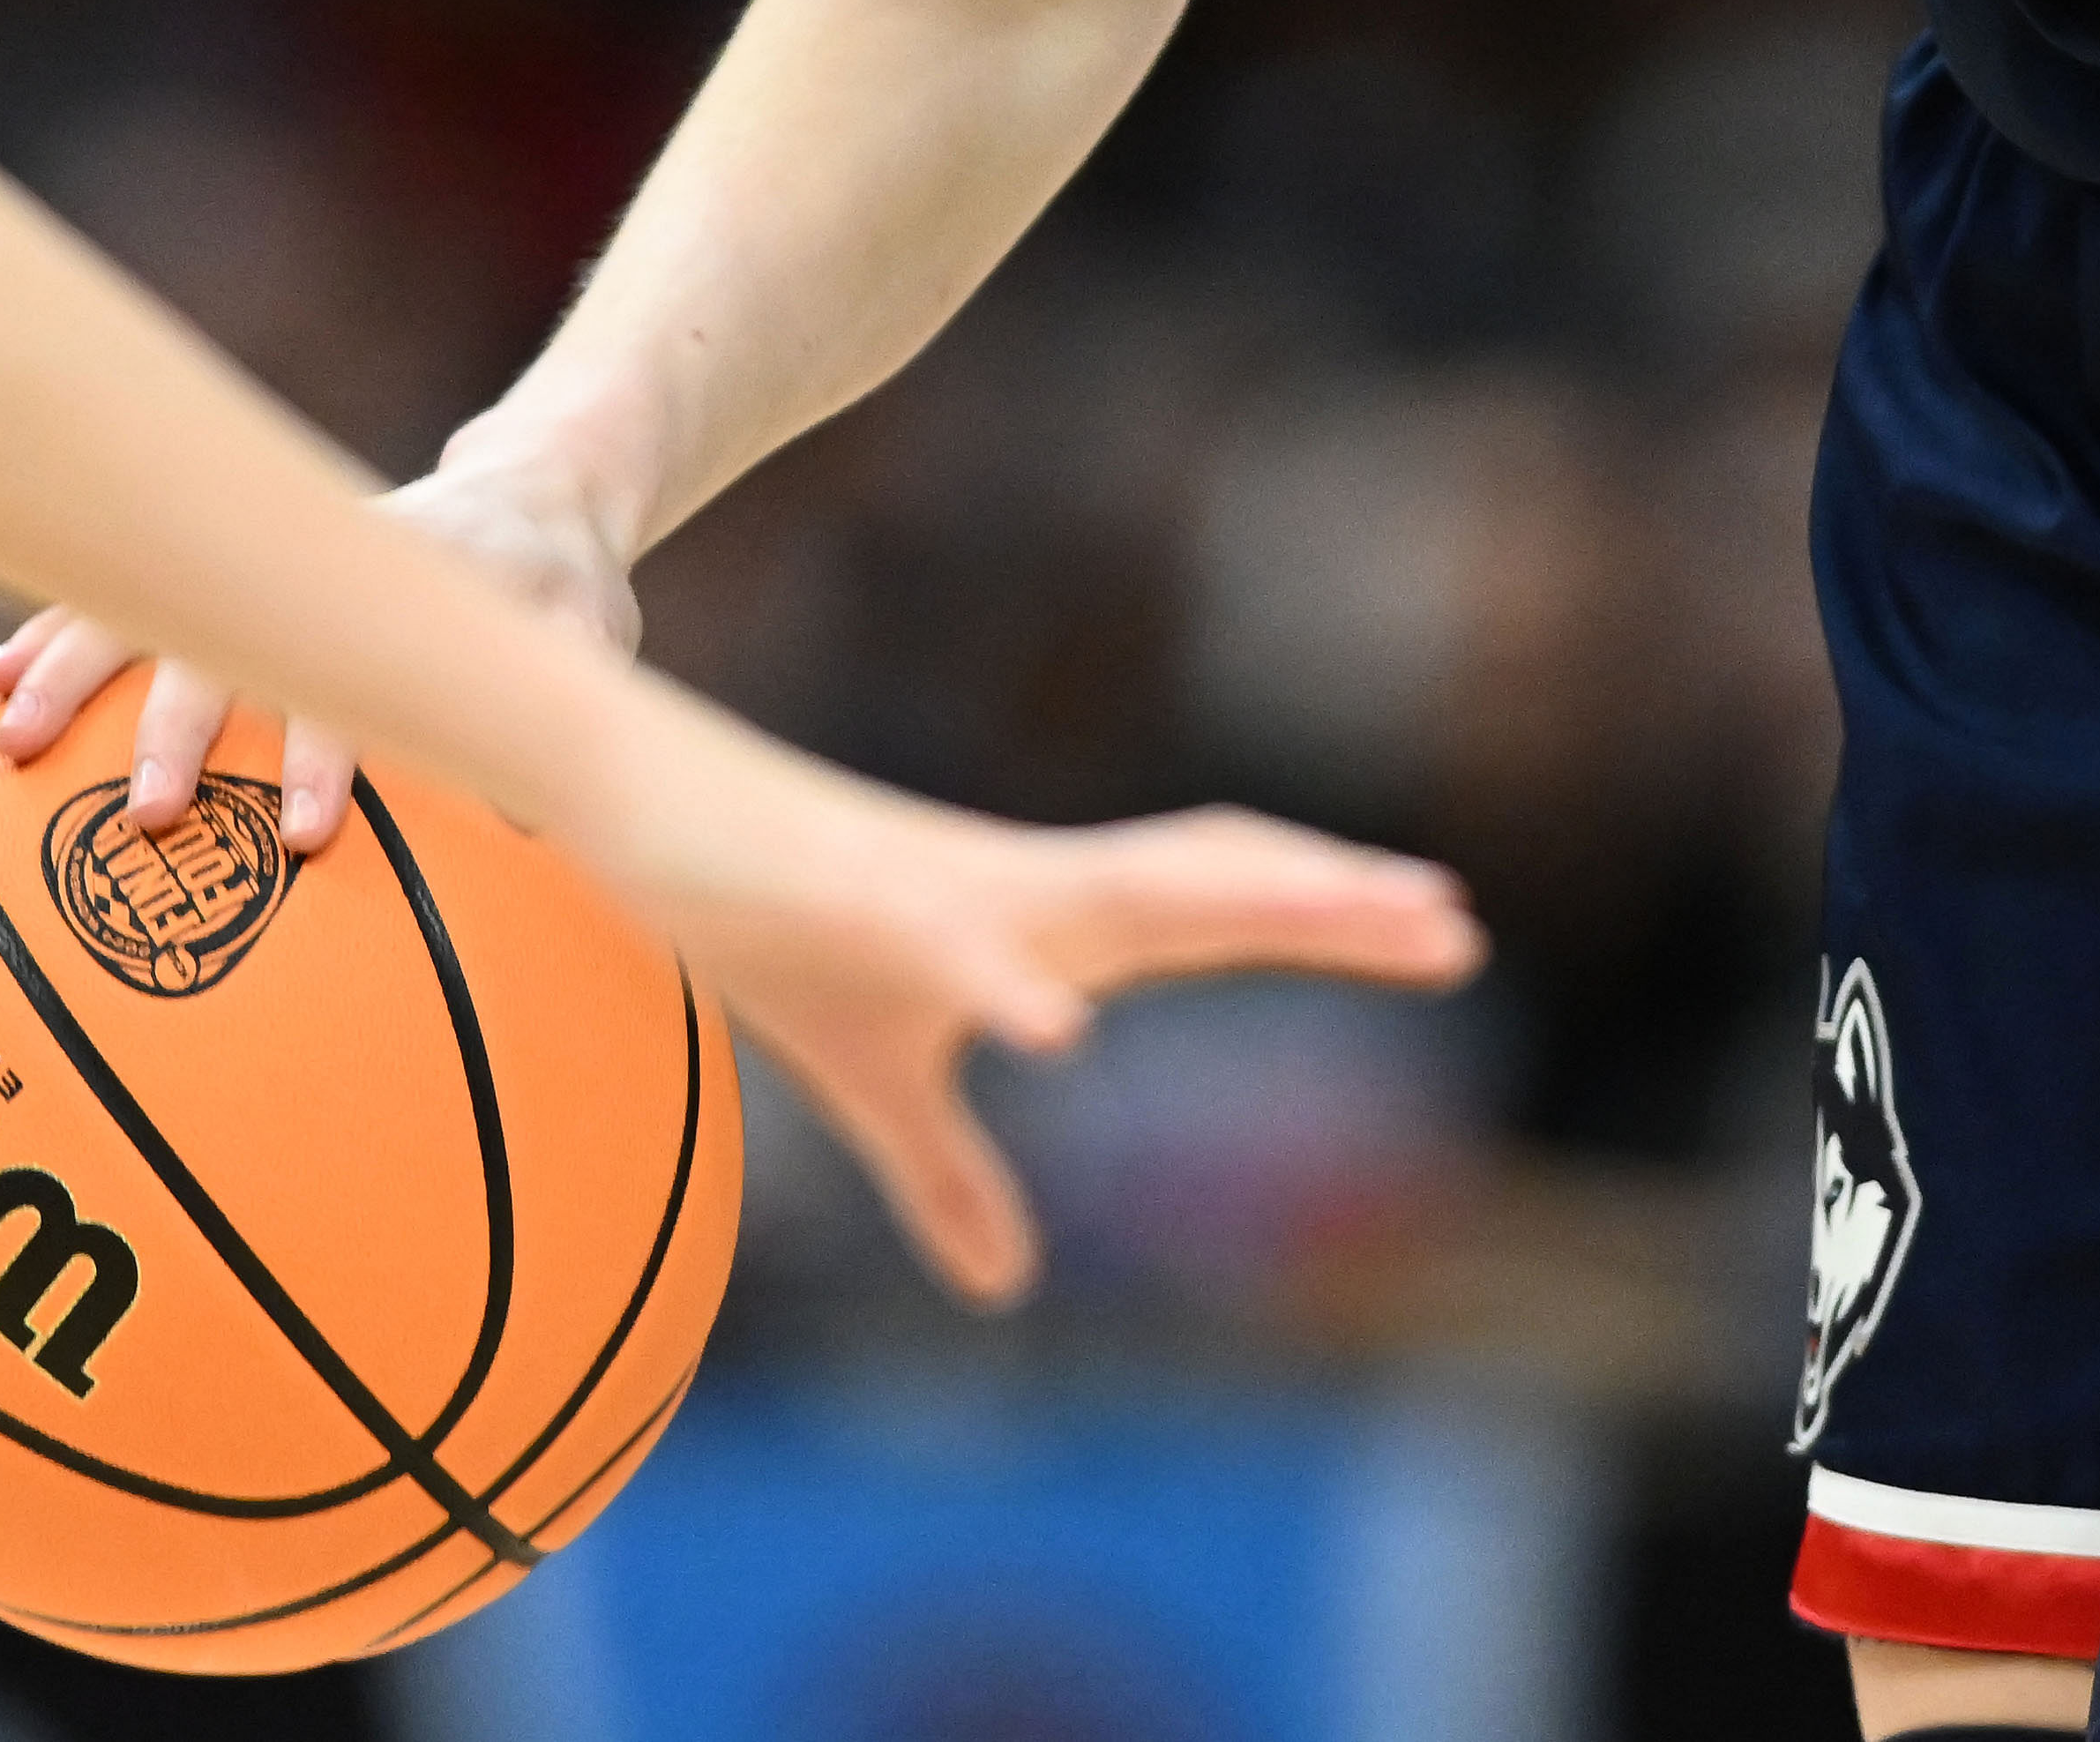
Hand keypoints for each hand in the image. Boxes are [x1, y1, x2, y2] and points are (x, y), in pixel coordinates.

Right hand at [0, 436, 640, 851]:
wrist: (529, 491)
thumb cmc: (561, 592)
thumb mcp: (595, 641)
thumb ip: (570, 712)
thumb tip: (535, 824)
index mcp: (416, 590)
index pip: (364, 676)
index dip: (331, 754)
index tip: (305, 837)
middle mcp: (320, 572)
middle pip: (236, 643)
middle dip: (180, 727)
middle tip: (145, 815)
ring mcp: (261, 563)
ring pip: (154, 608)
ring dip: (75, 670)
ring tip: (7, 741)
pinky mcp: (227, 569)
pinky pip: (128, 597)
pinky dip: (56, 632)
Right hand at [576, 712, 1481, 1303]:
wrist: (644, 812)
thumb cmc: (770, 932)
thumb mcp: (868, 1087)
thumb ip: (946, 1179)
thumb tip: (1004, 1288)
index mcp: (1045, 925)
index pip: (1217, 910)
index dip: (1327, 918)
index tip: (1445, 935)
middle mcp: (1026, 893)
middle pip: (1211, 883)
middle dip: (1332, 902)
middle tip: (1455, 924)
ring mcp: (952, 894)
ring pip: (1122, 891)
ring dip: (1237, 899)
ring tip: (1348, 916)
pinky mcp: (858, 912)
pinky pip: (953, 956)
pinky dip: (1011, 994)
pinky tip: (1064, 1034)